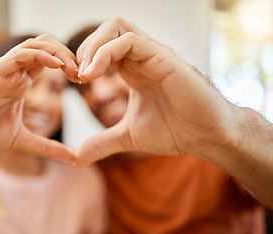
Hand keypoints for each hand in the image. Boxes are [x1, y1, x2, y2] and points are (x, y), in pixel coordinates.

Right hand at [0, 35, 77, 162]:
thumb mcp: (24, 140)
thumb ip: (48, 147)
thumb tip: (73, 158)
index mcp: (22, 84)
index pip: (49, 61)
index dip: (67, 65)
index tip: (81, 80)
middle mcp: (15, 74)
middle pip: (45, 47)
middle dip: (66, 54)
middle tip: (79, 73)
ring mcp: (5, 71)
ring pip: (34, 44)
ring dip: (57, 51)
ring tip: (70, 68)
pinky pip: (20, 54)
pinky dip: (41, 55)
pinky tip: (57, 65)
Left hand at [74, 17, 237, 166]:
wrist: (206, 136)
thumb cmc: (174, 131)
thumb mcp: (128, 137)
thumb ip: (102, 144)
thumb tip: (76, 160)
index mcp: (133, 70)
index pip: (102, 48)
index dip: (83, 60)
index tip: (74, 82)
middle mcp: (142, 57)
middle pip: (107, 30)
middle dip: (84, 49)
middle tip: (76, 76)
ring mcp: (153, 54)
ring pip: (116, 27)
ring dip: (92, 47)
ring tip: (85, 75)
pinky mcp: (162, 56)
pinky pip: (128, 41)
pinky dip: (104, 53)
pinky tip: (94, 75)